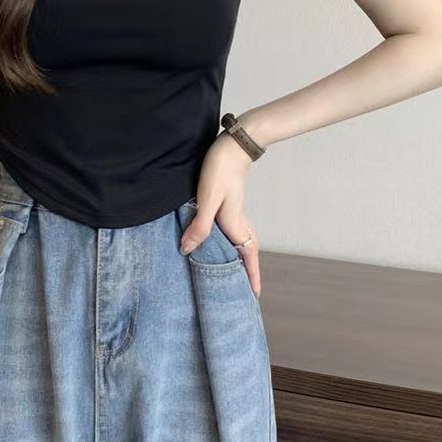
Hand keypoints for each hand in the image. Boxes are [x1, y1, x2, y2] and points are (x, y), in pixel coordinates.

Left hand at [180, 132, 261, 297]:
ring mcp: (233, 210)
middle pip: (246, 250)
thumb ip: (199, 225)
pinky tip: (216, 238)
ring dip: (239, 255)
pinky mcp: (227, 201)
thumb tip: (187, 250)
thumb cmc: (220, 170)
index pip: (247, 256)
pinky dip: (228, 239)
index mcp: (233, 223)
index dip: (251, 275)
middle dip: (247, 270)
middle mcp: (237, 219)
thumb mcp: (207, 199)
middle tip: (245, 288)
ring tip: (231, 269)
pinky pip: (230, 228)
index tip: (254, 295)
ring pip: (240, 239)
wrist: (231, 145)